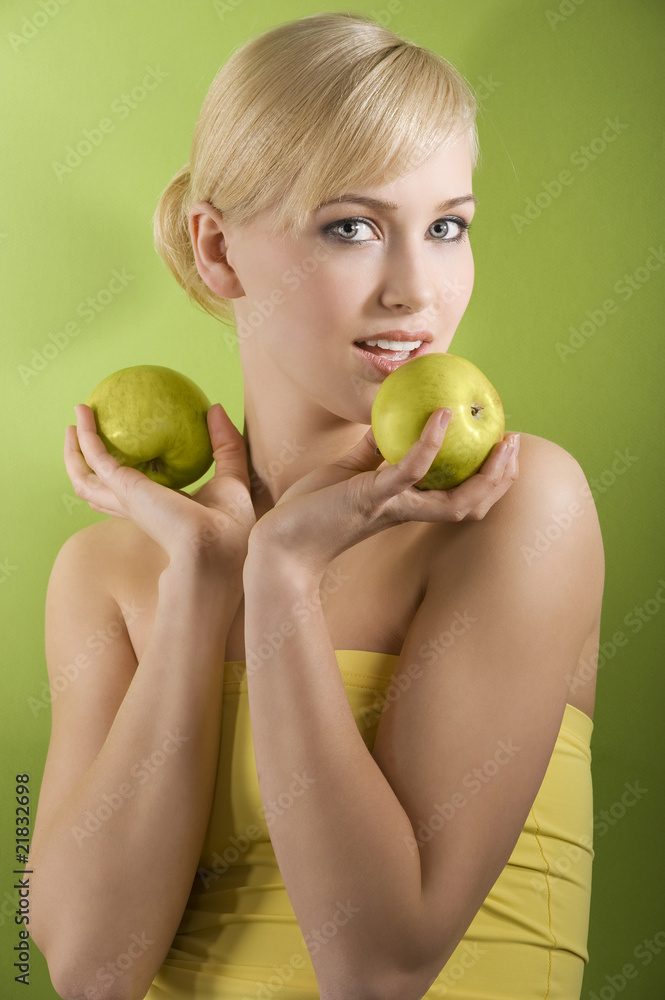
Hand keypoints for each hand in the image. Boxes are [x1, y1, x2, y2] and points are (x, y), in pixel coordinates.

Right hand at [65, 403, 255, 563]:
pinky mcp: (122, 488)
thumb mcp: (231, 476)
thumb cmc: (229, 523)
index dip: (118, 483)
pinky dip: (86, 436)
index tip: (116, 460)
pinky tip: (84, 415)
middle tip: (81, 438)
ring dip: (74, 452)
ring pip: (84, 478)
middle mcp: (137, 508)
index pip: (130, 499)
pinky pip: (95, 458)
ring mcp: (125, 500)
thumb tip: (216, 408)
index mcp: (159, 510)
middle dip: (84, 468)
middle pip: (98, 491)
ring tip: (72, 425)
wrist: (217, 544)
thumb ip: (225, 443)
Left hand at [247, 409, 519, 577]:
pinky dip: (429, 445)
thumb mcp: (348, 473)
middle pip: (472, 505)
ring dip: (486, 474)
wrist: (279, 542)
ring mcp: (392, 506)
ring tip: (501, 439)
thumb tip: (385, 421)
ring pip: (456, 502)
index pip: (460, 498)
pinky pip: (408, 472)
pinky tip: (441, 416)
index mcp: (406, 506)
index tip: (502, 448)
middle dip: (501, 478)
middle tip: (514, 443)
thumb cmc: (311, 511)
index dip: (487, 478)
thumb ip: (371, 452)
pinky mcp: (370, 498)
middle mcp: (407, 511)